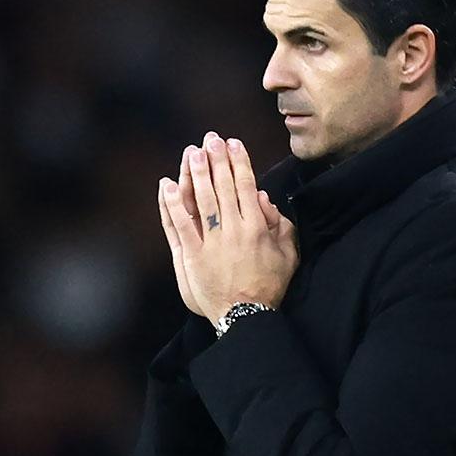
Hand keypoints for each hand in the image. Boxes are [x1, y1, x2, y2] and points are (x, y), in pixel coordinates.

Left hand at [159, 133, 298, 323]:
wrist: (247, 317)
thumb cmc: (269, 287)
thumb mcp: (288, 255)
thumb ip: (280, 226)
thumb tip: (264, 198)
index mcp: (257, 227)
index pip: (246, 186)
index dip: (239, 162)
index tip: (233, 143)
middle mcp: (233, 230)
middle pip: (222, 187)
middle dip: (216, 160)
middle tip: (210, 139)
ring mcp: (211, 242)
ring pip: (201, 200)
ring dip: (195, 174)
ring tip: (191, 152)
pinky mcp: (192, 256)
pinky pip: (180, 225)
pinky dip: (173, 204)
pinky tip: (167, 185)